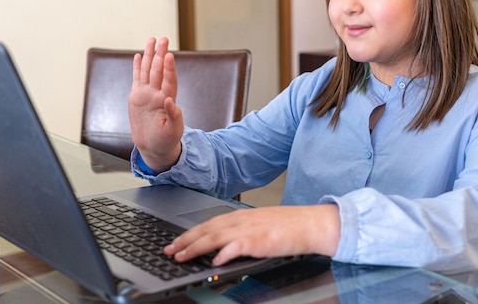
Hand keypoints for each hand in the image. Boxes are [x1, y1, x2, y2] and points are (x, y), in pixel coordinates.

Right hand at [128, 37, 183, 170]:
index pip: (169, 81)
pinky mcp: (136, 97)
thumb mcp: (173, 131)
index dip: (169, 68)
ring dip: (150, 55)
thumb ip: (174, 116)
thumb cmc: (166, 140)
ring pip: (148, 71)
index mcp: (168, 101)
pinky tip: (139, 55)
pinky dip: (137, 67)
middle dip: (161, 54)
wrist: (154, 146)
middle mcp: (158, 94)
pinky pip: (137, 79)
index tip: (169, 56)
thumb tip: (172, 101)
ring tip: (152, 40)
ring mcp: (147, 94)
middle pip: (159, 70)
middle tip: (164, 38)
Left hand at [164, 204, 340, 264]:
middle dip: (185, 241)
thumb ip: (239, 235)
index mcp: (240, 217)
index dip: (189, 234)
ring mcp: (250, 229)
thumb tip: (220, 248)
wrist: (310, 224)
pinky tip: (215, 260)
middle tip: (168, 251)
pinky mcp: (261, 240)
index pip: (208, 224)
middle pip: (207, 229)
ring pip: (216, 237)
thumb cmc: (287, 226)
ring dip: (196, 247)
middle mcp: (241, 220)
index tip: (174, 243)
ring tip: (181, 256)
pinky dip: (225, 252)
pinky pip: (239, 246)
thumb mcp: (258, 226)